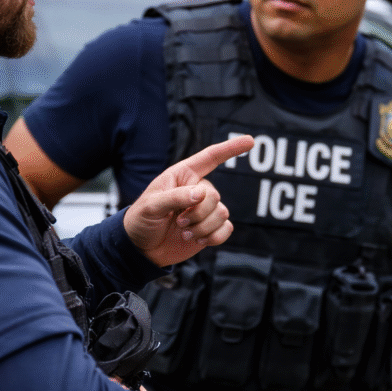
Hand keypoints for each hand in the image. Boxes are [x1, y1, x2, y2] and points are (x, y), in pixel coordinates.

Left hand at [123, 135, 253, 266]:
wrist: (141, 250)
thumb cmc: (141, 220)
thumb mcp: (151, 205)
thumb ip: (176, 197)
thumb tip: (202, 194)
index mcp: (183, 176)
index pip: (210, 158)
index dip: (230, 149)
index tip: (250, 141)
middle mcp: (198, 190)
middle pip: (214, 196)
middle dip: (198, 212)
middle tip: (178, 221)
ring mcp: (205, 210)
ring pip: (222, 214)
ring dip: (202, 227)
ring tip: (183, 232)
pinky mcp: (210, 229)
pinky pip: (226, 229)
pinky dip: (213, 237)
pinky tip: (196, 240)